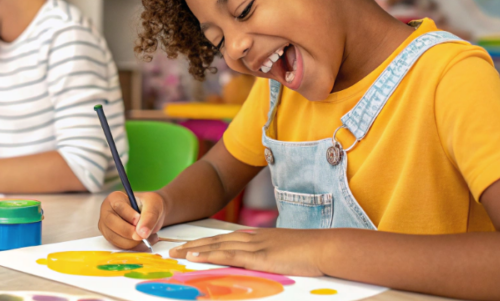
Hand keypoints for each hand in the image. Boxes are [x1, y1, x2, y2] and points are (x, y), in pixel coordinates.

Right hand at [98, 191, 164, 249]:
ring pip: (116, 238)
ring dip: (133, 241)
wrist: (150, 214)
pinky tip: (144, 241)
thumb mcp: (154, 205)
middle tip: (143, 235)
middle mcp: (107, 213)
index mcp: (114, 198)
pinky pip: (120, 246)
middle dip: (129, 232)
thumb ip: (149, 217)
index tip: (139, 220)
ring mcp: (107, 227)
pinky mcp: (112, 239)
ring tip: (148, 236)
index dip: (130, 216)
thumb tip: (142, 233)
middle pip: (112, 224)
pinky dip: (134, 246)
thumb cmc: (150, 205)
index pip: (118, 207)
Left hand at [169, 228, 326, 276]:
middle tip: (173, 249)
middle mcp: (252, 238)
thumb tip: (263, 263)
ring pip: (217, 247)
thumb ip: (271, 256)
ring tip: (176, 254)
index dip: (205, 243)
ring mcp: (254, 246)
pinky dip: (210, 255)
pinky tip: (195, 257)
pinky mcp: (258, 256)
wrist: (326, 247)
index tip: (189, 246)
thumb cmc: (311, 252)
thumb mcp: (286, 252)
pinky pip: (228, 256)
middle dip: (193, 245)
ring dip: (194, 249)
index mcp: (258, 237)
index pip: (225, 240)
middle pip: (215, 241)